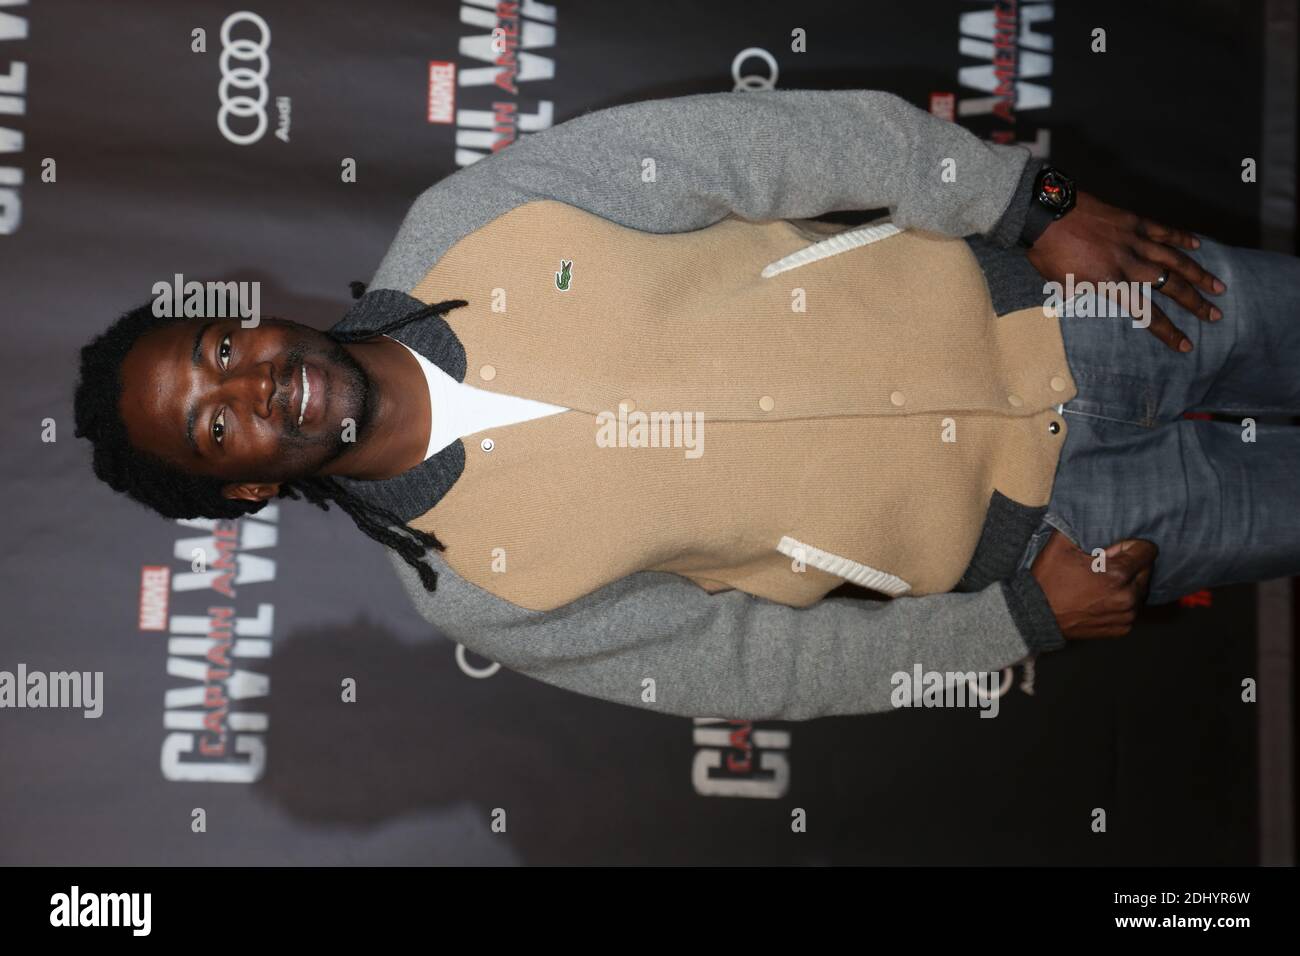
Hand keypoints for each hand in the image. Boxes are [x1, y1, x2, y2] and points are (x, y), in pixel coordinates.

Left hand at [1026, 191, 1226, 353]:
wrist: (1046, 213)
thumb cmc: (1048, 252)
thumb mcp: (1062, 284)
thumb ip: (1084, 293)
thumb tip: (1093, 301)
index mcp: (1109, 283)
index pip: (1146, 313)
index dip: (1168, 330)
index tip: (1186, 343)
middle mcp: (1128, 263)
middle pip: (1170, 286)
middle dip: (1195, 302)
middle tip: (1216, 314)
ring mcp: (1133, 240)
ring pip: (1175, 259)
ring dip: (1199, 274)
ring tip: (1218, 287)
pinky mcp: (1133, 221)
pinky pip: (1163, 230)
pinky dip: (1182, 238)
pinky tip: (1197, 246)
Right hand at [1029, 530, 1157, 637]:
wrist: (1035, 615)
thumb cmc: (1048, 581)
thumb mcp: (1061, 545)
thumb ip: (1084, 527)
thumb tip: (1096, 517)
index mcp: (1118, 575)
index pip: (1147, 551)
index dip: (1129, 546)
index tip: (1111, 552)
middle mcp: (1128, 597)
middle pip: (1146, 571)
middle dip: (1130, 565)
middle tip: (1103, 568)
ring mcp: (1126, 615)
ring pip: (1140, 590)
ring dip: (1127, 584)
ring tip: (1101, 585)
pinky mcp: (1122, 628)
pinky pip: (1132, 609)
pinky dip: (1121, 602)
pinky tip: (1101, 599)